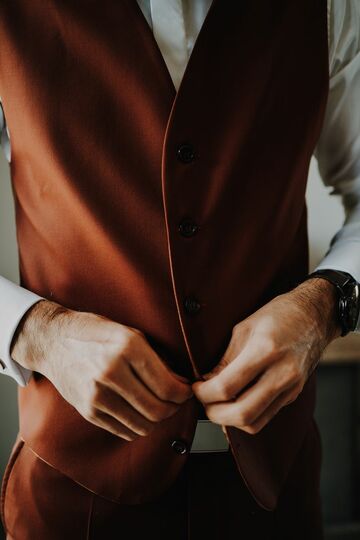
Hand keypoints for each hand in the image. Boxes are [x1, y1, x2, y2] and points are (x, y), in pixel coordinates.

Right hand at [11, 300, 192, 440]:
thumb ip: (156, 358)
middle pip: (157, 409)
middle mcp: (111, 372)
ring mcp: (97, 394)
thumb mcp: (129, 332)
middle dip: (174, 408)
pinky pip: (124, 430)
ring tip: (160, 407)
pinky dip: (138, 426)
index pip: (166, 386)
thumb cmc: (95, 332)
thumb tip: (180, 383)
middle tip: (176, 401)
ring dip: (157, 420)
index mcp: (127, 347)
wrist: (52, 341)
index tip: (186, 391)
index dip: (183, 393)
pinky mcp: (88, 410)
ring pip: (143, 425)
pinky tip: (140, 413)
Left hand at [193, 278, 340, 433]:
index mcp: (265, 350)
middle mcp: (282, 373)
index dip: (205, 393)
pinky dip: (246, 416)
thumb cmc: (279, 315)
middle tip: (204, 402)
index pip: (228, 386)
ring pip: (255, 423)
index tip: (196, 388)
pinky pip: (266, 416)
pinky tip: (235, 403)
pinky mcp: (293, 395)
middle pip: (243, 413)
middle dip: (215, 414)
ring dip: (230, 420)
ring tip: (217, 405)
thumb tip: (206, 382)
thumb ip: (225, 359)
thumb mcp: (244, 328)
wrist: (315, 316)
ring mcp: (291, 387)